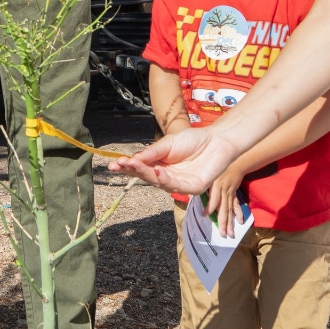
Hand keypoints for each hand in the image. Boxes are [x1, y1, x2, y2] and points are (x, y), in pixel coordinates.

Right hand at [108, 127, 240, 194]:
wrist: (217, 140)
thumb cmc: (192, 140)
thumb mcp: (167, 144)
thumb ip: (151, 153)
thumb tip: (131, 159)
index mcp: (159, 166)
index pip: (140, 168)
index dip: (127, 167)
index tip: (113, 165)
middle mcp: (167, 177)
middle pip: (147, 177)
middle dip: (133, 171)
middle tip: (120, 165)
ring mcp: (179, 184)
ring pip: (159, 183)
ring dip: (146, 174)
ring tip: (134, 165)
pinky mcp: (193, 188)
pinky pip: (176, 186)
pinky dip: (165, 179)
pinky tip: (157, 171)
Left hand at [208, 168, 245, 238]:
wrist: (235, 163)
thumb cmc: (219, 169)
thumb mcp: (209, 175)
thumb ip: (203, 185)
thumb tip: (190, 191)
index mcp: (216, 186)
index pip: (214, 199)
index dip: (209, 207)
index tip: (204, 215)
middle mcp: (224, 192)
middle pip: (224, 209)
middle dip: (223, 222)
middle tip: (222, 234)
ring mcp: (230, 194)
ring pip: (230, 210)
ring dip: (230, 222)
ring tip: (231, 234)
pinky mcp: (234, 194)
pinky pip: (236, 205)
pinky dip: (238, 213)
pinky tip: (240, 221)